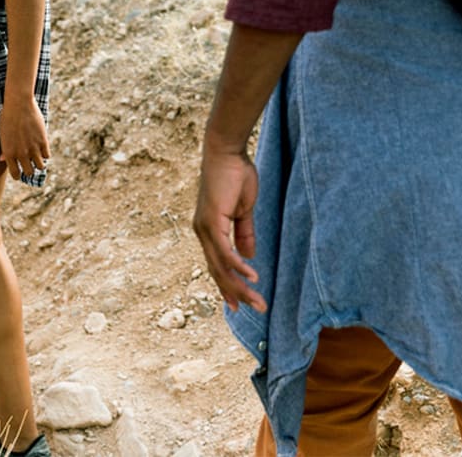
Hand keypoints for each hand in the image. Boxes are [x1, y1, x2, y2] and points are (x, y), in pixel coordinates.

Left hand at [0, 93, 49, 182]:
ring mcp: (33, 148)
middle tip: (29, 163)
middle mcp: (21, 153)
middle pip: (29, 172)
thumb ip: (3, 149)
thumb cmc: (7, 117)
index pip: (15, 174)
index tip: (19, 171)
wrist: (18, 104)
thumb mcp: (2, 134)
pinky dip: (45, 153)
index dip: (18, 174)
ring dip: (39, 163)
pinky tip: (42, 148)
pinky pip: (47, 155)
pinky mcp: (43, 141)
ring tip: (37, 157)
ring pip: (40, 166)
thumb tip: (1, 160)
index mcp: (9, 153)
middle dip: (29, 169)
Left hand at [193, 143, 265, 312]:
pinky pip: (225, 251)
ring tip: (257, 300)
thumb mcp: (243, 210)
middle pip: (218, 271)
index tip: (238, 304)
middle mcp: (203, 233)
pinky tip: (251, 277)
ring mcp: (205, 228)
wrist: (226, 152)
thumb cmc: (234, 175)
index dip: (227, 285)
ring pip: (221, 266)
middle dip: (236, 293)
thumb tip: (248, 256)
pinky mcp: (212, 221)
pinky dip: (238, 265)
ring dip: (240, 285)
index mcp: (209, 231)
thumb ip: (244, 233)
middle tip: (254, 309)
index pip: (217, 265)